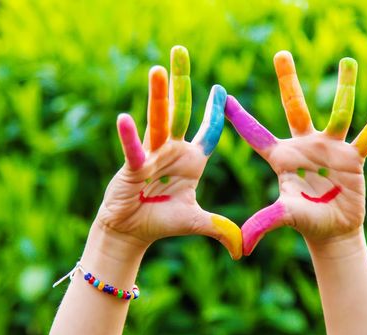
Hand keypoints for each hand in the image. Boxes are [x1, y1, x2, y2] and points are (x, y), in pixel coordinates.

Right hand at [93, 46, 241, 259]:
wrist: (131, 233)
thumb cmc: (161, 222)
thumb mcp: (197, 222)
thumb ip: (220, 229)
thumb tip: (241, 250)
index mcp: (191, 160)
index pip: (207, 130)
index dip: (215, 111)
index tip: (222, 89)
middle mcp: (172, 151)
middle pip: (180, 111)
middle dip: (181, 82)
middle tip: (181, 51)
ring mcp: (152, 156)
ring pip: (158, 121)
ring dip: (159, 96)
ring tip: (159, 69)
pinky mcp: (133, 168)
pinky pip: (134, 150)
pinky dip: (130, 137)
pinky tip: (125, 118)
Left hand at [224, 51, 366, 254]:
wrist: (332, 230)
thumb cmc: (304, 222)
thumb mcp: (283, 217)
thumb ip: (264, 224)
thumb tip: (241, 245)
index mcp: (282, 158)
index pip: (257, 135)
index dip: (241, 118)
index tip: (224, 97)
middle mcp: (304, 146)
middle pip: (295, 108)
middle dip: (287, 82)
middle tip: (280, 55)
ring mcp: (330, 149)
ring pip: (337, 113)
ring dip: (343, 88)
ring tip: (347, 61)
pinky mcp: (353, 158)